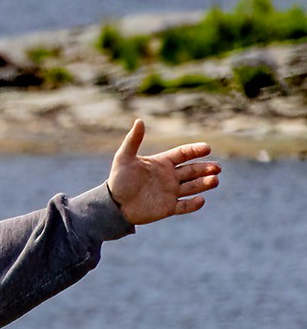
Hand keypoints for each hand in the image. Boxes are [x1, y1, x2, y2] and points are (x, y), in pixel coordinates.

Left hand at [106, 121, 220, 226]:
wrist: (112, 205)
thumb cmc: (118, 180)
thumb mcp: (124, 158)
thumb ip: (133, 140)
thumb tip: (139, 120)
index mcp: (162, 163)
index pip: (184, 154)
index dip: (195, 150)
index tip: (207, 148)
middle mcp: (170, 177)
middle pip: (193, 170)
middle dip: (206, 168)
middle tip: (216, 168)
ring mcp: (171, 192)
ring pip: (193, 187)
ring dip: (204, 183)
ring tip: (214, 180)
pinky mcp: (168, 208)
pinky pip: (185, 206)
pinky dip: (193, 204)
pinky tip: (201, 200)